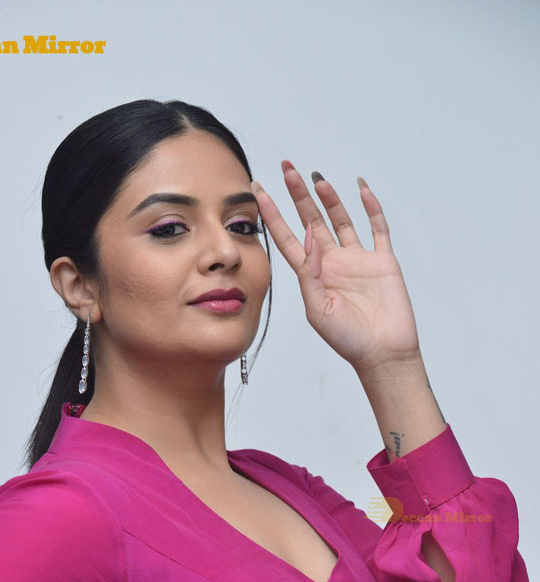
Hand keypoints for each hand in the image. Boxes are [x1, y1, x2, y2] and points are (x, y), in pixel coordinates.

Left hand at [251, 162, 421, 374]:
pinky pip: (377, 227)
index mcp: (313, 275)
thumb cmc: (348, 340)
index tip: (258, 191)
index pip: (287, 238)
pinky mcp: (382, 260)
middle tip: (286, 167)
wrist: (383, 353)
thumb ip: (310, 275)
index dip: (273, 214)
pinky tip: (361, 188)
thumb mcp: (318, 311)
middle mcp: (332, 262)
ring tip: (316, 177)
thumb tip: (310, 238)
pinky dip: (371, 207)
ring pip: (341, 219)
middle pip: (312, 221)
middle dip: (298, 195)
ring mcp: (358, 259)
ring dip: (329, 198)